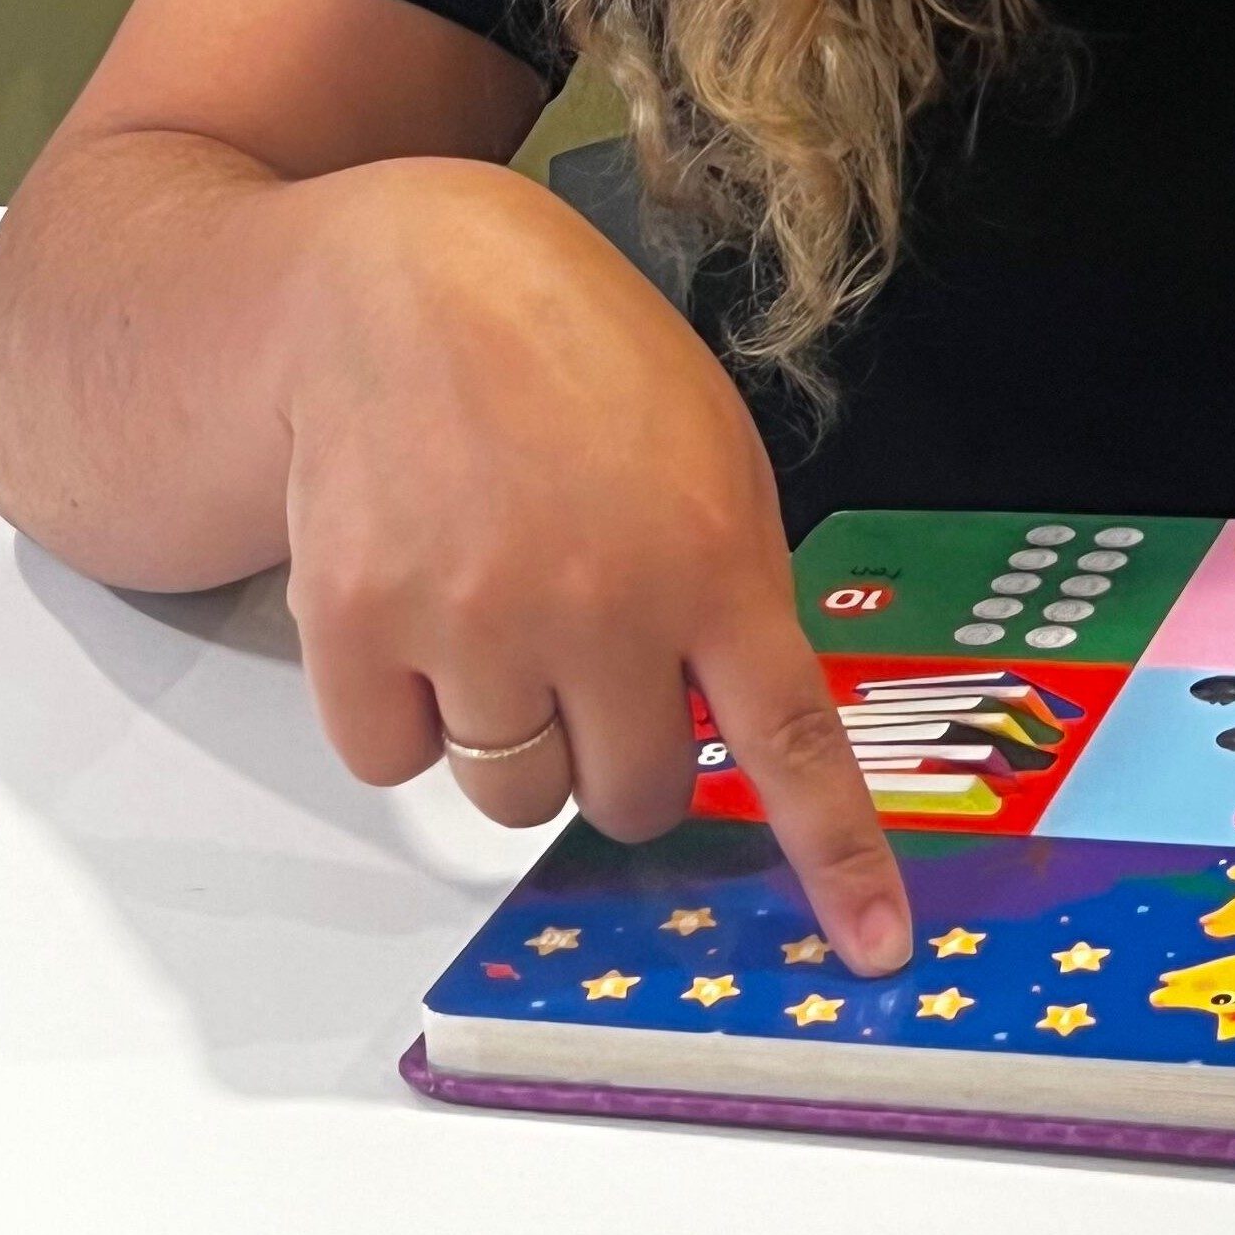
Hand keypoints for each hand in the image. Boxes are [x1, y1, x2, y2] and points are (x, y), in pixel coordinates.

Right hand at [273, 159, 909, 970]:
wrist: (412, 287)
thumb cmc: (575, 358)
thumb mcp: (710, 450)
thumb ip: (731, 586)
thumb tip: (734, 719)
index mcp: (715, 558)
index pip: (793, 741)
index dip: (837, 855)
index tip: (876, 947)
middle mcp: (603, 607)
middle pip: (635, 796)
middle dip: (627, 754)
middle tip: (601, 662)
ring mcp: (476, 623)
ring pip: (512, 793)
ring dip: (516, 733)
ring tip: (502, 603)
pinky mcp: (358, 628)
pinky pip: (392, 760)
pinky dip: (402, 709)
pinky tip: (419, 599)